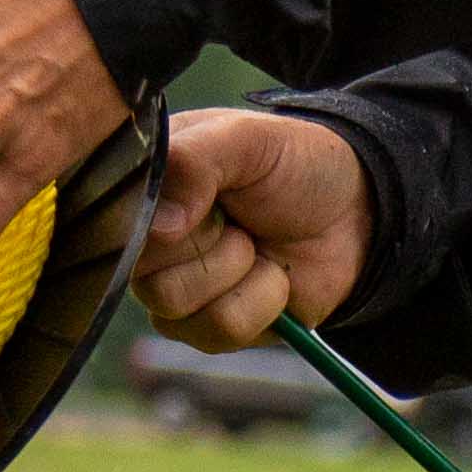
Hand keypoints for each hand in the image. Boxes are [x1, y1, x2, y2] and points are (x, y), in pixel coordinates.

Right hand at [135, 104, 372, 348]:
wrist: (357, 212)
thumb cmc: (295, 165)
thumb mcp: (247, 140)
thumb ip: (193, 163)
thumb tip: (159, 226)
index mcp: (146, 188)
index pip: (114, 222)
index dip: (161, 218)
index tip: (207, 200)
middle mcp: (149, 243)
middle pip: (142, 274)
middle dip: (208, 245)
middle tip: (239, 219)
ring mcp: (176, 289)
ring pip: (174, 307)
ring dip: (236, 273)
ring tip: (255, 245)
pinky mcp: (211, 328)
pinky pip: (217, 332)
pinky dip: (260, 301)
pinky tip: (272, 276)